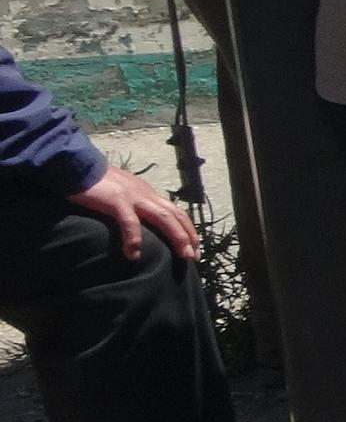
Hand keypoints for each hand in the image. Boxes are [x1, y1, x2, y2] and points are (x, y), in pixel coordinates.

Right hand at [67, 164, 197, 262]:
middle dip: (189, 236)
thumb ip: (130, 206)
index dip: (187, 228)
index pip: (174, 211)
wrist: (75, 164)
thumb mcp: (119, 194)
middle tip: (194, 257)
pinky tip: (134, 255)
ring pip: (164, 218)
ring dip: (177, 237)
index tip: (193, 247)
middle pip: (176, 215)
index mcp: (146, 193)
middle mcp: (145, 194)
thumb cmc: (93, 182)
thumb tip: (135, 223)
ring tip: (183, 256)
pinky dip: (134, 239)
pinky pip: (130, 222)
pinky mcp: (116, 200)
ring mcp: (133, 196)